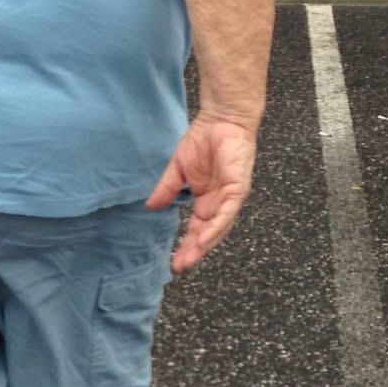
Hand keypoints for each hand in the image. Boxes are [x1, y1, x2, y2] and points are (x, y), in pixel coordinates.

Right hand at [147, 114, 257, 272]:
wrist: (222, 119)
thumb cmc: (204, 140)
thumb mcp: (178, 170)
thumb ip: (166, 189)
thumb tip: (149, 207)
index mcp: (207, 201)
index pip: (197, 229)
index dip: (186, 245)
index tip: (172, 261)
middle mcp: (220, 204)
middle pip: (208, 234)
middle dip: (194, 252)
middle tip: (179, 267)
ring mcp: (231, 198)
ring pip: (219, 228)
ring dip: (204, 245)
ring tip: (189, 259)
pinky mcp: (238, 189)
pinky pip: (227, 212)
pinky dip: (216, 227)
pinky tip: (205, 239)